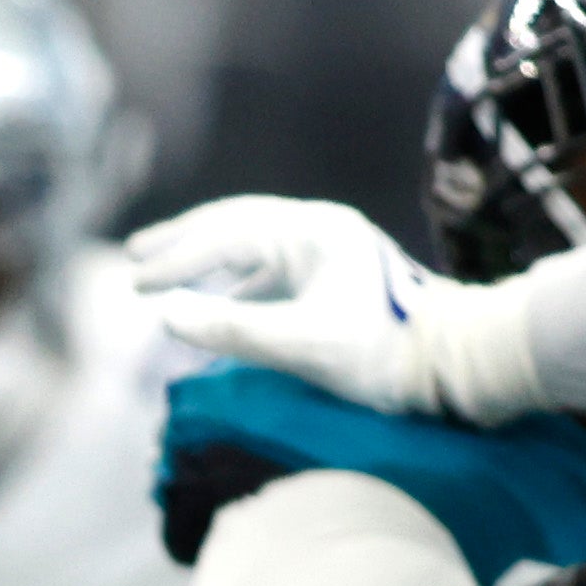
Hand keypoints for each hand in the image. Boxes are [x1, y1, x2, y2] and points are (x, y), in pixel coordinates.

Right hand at [125, 198, 464, 411]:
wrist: (449, 362)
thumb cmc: (382, 354)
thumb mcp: (304, 345)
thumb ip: (233, 329)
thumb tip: (166, 316)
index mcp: (313, 233)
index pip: (229, 237)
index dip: (178, 260)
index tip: (137, 283)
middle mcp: (318, 229)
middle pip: (236, 223)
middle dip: (184, 241)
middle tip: (136, 256)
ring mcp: (327, 248)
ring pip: (251, 241)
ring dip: (206, 257)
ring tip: (163, 271)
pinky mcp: (333, 273)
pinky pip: (269, 264)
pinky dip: (233, 278)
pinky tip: (214, 298)